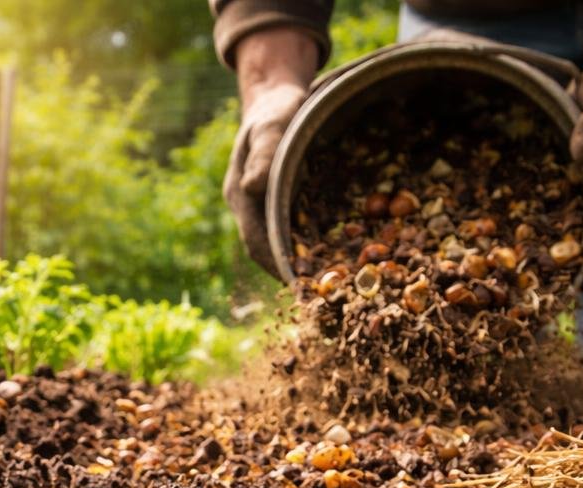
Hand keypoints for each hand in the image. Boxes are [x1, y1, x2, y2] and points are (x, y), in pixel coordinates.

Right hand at [224, 28, 318, 274]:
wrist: (278, 97)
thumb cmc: (275, 108)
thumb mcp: (271, 123)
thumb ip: (263, 152)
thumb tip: (252, 187)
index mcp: (240, 195)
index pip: (255, 242)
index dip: (276, 265)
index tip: (299, 285)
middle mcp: (251, 207)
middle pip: (270, 249)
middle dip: (295, 271)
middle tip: (323, 295)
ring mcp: (266, 206)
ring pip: (285, 242)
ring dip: (307, 262)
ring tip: (336, 282)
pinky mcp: (285, 202)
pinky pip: (299, 229)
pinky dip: (317, 243)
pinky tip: (342, 254)